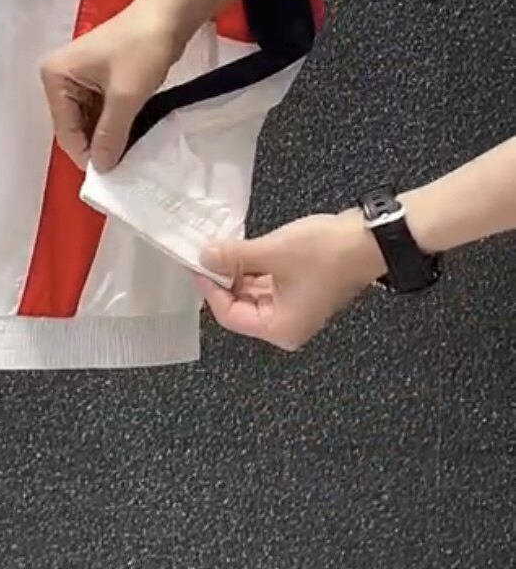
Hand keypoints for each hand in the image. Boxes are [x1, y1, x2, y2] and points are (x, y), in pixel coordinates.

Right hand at [40, 0, 184, 171]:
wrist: (169, 14)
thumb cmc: (142, 49)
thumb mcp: (126, 97)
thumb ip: (110, 134)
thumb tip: (101, 168)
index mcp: (55, 77)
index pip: (65, 131)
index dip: (87, 154)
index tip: (113, 175)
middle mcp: (59, 77)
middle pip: (74, 127)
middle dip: (97, 145)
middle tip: (125, 166)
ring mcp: (78, 77)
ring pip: (89, 120)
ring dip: (108, 135)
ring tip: (131, 151)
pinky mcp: (97, 77)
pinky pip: (100, 110)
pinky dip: (114, 123)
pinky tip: (132, 133)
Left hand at [197, 210, 383, 349]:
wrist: (371, 240)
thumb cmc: (327, 252)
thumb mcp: (273, 252)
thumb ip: (234, 257)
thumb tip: (204, 256)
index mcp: (280, 328)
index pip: (230, 316)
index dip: (210, 288)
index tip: (198, 262)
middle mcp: (286, 325)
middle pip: (239, 306)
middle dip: (223, 278)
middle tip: (207, 251)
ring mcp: (295, 308)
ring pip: (251, 292)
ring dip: (237, 270)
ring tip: (224, 246)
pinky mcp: (300, 291)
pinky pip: (267, 284)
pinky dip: (254, 267)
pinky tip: (244, 248)